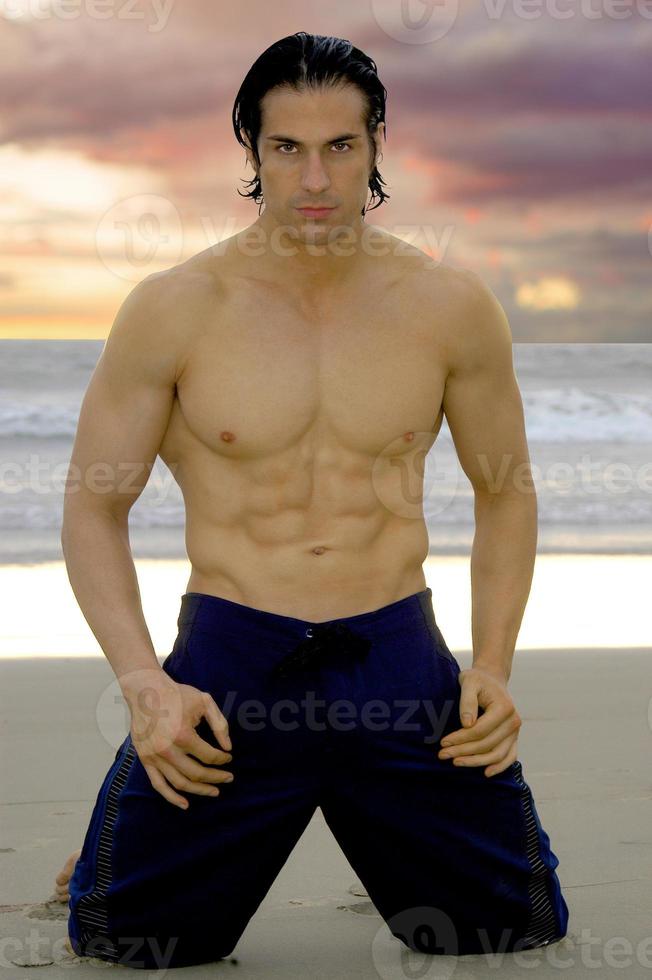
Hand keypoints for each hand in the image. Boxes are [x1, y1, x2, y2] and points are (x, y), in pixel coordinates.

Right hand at [120, 667, 233, 809]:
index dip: (222, 760)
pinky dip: (171, 797)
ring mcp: (154, 757)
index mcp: (183, 735)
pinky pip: (158, 785)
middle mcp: (167, 750)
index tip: (228, 758)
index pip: (209, 756)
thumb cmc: (177, 694)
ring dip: (199, 790)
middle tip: (228, 778)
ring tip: (214, 791)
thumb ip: (219, 725)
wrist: (145, 691)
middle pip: (196, 773)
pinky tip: (185, 804)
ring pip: (179, 783)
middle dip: (216, 778)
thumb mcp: (204, 702)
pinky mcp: (145, 760)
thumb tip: (228, 748)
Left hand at [437, 665, 520, 777]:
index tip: (443, 742)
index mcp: (504, 708)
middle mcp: (513, 721)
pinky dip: (499, 767)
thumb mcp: (469, 682)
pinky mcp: (513, 738)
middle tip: (442, 754)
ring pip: (497, 754)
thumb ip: (467, 701)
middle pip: (487, 744)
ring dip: (476, 762)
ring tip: (456, 762)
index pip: (480, 730)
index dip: (461, 738)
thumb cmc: (477, 680)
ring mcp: (515, 731)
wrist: (491, 679)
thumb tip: (466, 724)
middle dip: (463, 751)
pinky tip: (486, 773)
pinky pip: (509, 756)